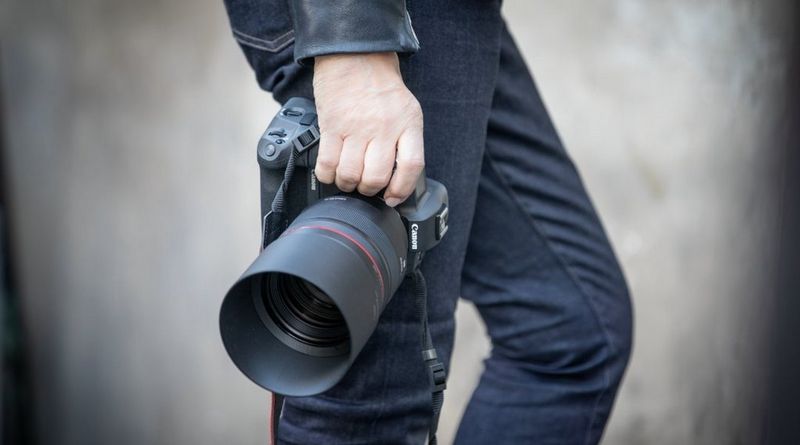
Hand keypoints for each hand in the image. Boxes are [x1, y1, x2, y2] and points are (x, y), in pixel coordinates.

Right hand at [312, 52, 423, 206]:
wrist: (355, 54)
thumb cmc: (381, 84)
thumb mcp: (406, 110)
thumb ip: (405, 139)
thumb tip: (397, 176)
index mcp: (408, 124)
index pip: (411, 167)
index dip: (401, 190)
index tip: (393, 198)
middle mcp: (384, 127)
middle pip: (376, 177)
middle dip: (369, 190)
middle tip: (366, 187)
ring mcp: (356, 128)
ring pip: (350, 175)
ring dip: (347, 184)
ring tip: (348, 179)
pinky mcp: (331, 126)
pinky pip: (327, 164)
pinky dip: (327, 175)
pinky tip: (330, 172)